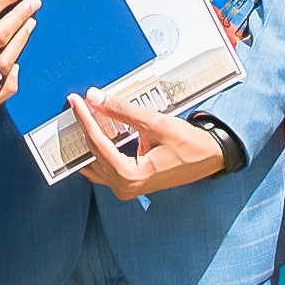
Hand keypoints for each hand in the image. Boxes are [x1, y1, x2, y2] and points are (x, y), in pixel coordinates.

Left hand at [69, 90, 222, 199]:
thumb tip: (95, 97)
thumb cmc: (188, 144)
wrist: (209, 158)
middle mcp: (124, 187)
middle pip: (93, 153)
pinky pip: (104, 165)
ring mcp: (125, 187)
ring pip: (94, 162)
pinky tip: (94, 130)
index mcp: (130, 177)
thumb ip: (122, 111)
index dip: (84, 119)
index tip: (75, 101)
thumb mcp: (155, 123)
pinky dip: (97, 147)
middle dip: (83, 127)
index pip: (98, 144)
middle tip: (74, 104)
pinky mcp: (128, 182)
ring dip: (87, 138)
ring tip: (80, 115)